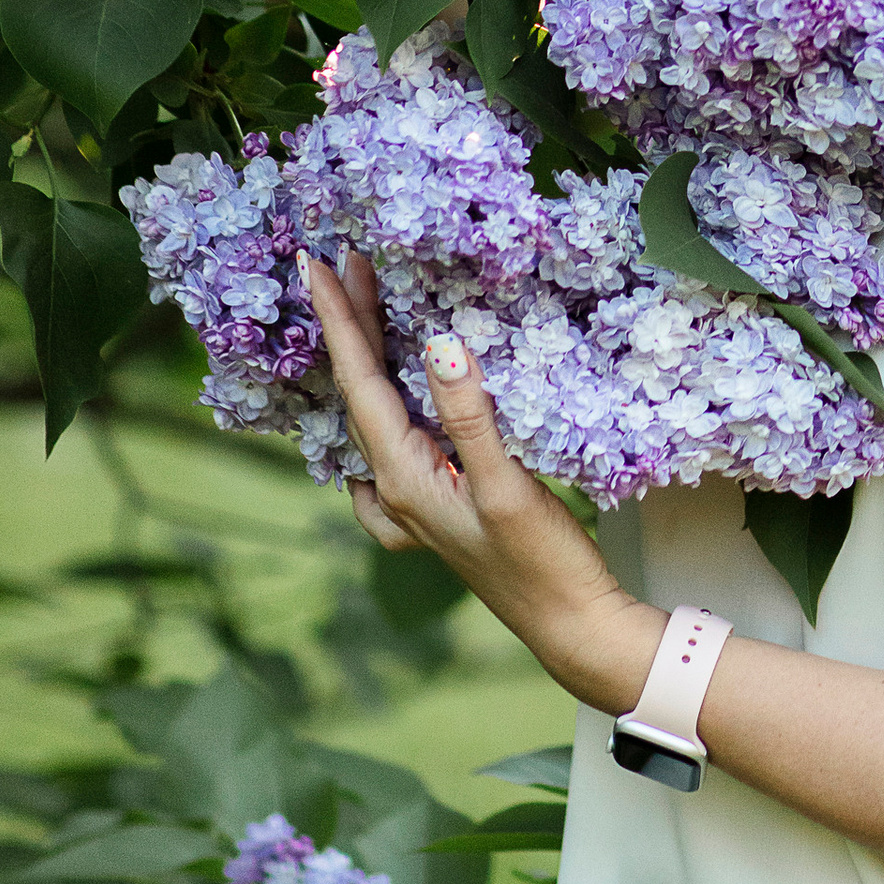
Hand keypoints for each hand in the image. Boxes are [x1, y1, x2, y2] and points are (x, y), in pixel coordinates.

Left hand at [301, 246, 654, 712]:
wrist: (567, 624)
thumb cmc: (540, 560)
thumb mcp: (507, 485)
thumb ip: (470, 415)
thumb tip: (438, 343)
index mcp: (400, 477)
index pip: (358, 381)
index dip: (337, 317)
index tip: (316, 261)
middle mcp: (391, 490)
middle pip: (360, 391)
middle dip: (351, 323)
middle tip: (344, 259)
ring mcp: (409, 504)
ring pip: (373, 414)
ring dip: (369, 357)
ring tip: (367, 305)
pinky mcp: (435, 510)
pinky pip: (391, 447)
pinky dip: (384, 408)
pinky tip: (389, 408)